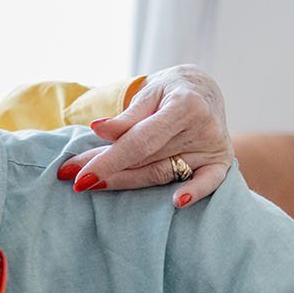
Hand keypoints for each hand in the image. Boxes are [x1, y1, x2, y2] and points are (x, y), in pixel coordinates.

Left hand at [59, 63, 231, 207]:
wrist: (204, 89)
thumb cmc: (169, 91)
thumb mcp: (148, 94)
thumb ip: (127, 118)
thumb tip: (98, 130)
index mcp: (184, 106)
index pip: (139, 141)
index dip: (108, 160)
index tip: (78, 175)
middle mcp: (203, 128)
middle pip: (146, 160)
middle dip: (107, 170)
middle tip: (73, 180)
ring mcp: (213, 146)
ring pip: (162, 173)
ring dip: (125, 182)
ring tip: (93, 185)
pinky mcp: (220, 161)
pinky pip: (210, 182)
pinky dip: (195, 192)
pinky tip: (177, 202)